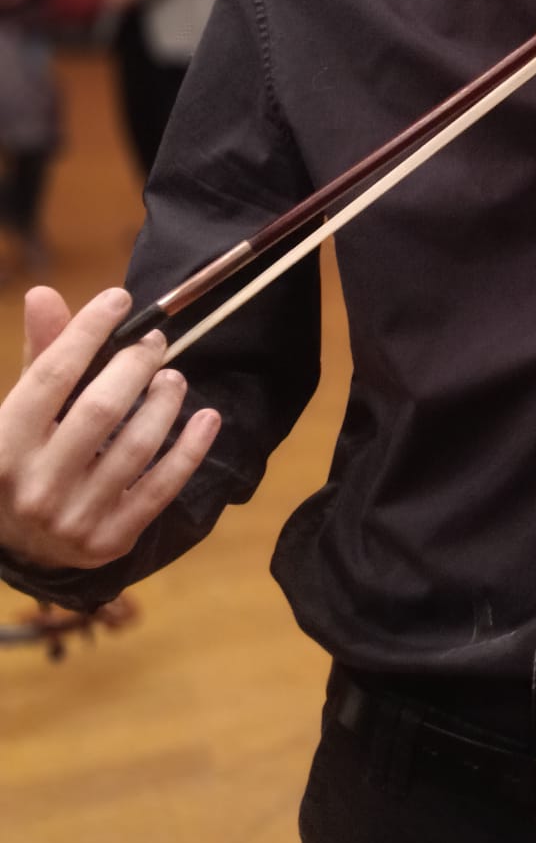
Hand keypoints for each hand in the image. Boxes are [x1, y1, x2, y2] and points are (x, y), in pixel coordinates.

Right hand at [0, 287, 219, 570]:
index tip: (118, 299)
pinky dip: (191, 448)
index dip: (87, 331)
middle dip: (135, 364)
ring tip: (172, 377)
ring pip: (136, 446)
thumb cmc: (24, 461)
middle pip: (100, 409)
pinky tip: (207, 418)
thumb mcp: (19, 413)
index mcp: (3, 446)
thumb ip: (41, 357)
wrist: (21, 547)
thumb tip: (44, 294)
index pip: (51, 376)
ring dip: (165, 402)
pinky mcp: (112, 538)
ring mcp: (75, 517)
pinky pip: (162, 487)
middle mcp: (35, 485)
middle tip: (155, 343)